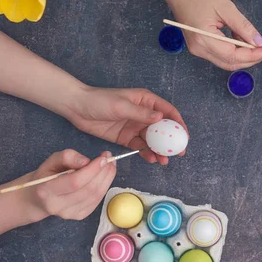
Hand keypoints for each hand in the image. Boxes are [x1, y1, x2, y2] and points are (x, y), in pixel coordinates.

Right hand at [24, 149, 115, 222]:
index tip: (104, 158)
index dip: (93, 169)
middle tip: (110, 159)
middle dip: (103, 173)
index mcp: (46, 190)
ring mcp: (69, 214)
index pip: (75, 181)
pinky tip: (105, 177)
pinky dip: (104, 187)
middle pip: (89, 189)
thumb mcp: (51, 161)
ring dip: (107, 179)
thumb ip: (67, 157)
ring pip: (96, 196)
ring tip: (110, 166)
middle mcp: (57, 206)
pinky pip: (97, 201)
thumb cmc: (46, 176)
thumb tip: (87, 161)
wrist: (37, 198)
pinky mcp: (78, 216)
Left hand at [65, 86, 186, 164]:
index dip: (178, 123)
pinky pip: (140, 146)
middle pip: (163, 128)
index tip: (184, 136)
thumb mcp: (121, 105)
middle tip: (179, 153)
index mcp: (146, 101)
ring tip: (164, 161)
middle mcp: (144, 114)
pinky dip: (146, 153)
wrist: (77, 108)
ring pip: (153, 140)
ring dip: (159, 150)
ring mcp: (135, 126)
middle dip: (171, 141)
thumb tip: (161, 118)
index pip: (168, 112)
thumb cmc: (99, 101)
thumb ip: (141, 113)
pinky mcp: (126, 137)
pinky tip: (151, 159)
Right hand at [168, 0, 261, 70]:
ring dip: (244, 56)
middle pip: (230, 63)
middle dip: (251, 59)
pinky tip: (242, 40)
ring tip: (257, 44)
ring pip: (226, 61)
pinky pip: (220, 55)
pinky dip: (234, 51)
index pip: (233, 55)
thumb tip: (259, 42)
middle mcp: (199, 49)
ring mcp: (198, 50)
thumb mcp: (226, 8)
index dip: (253, 55)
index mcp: (204, 39)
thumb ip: (243, 27)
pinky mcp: (199, 47)